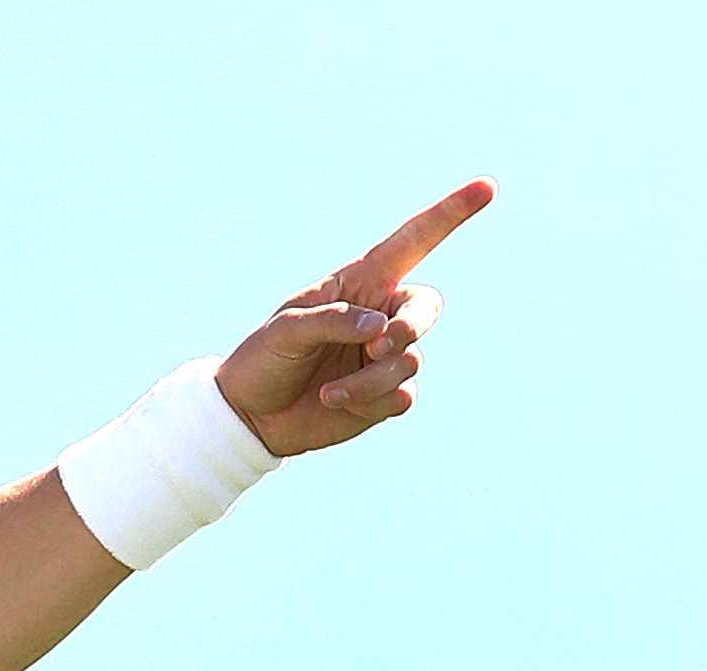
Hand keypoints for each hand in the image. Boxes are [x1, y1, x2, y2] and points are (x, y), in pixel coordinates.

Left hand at [217, 179, 494, 456]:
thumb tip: (381, 329)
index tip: (487, 187)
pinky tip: (335, 401)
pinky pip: (400, 395)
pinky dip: (369, 401)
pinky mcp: (385, 395)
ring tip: (329, 391)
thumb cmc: (263, 360)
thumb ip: (332, 321)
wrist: (250, 416)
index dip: (450, 214)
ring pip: (408, 360)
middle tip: (383, 343)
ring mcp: (386, 356)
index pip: (413, 242)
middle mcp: (381, 315)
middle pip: (426, 307)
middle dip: (412, 325)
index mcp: (360, 283)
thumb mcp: (285, 331)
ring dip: (370, 378)